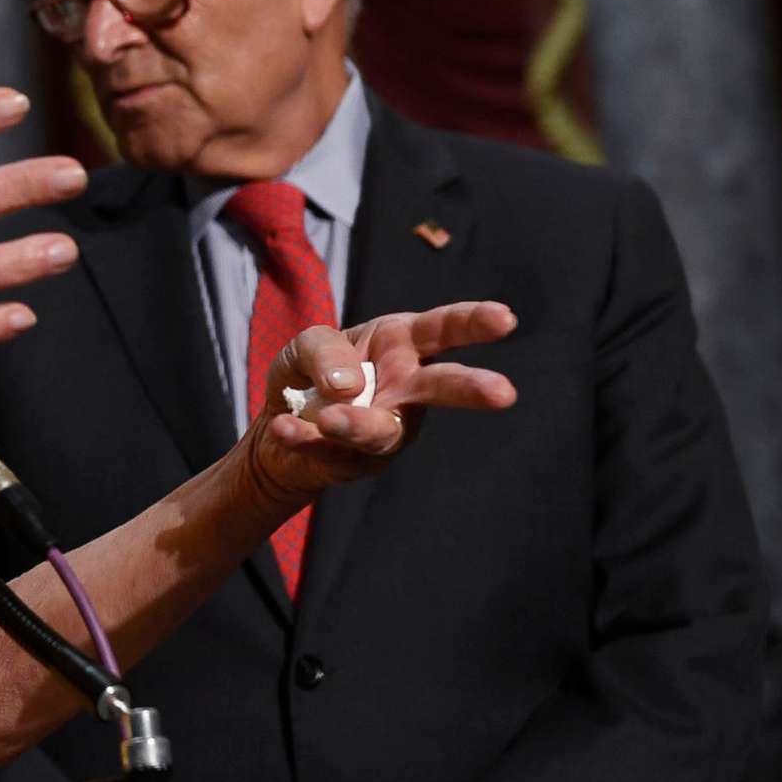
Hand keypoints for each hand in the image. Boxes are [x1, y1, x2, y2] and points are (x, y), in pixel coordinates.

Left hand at [243, 302, 519, 505]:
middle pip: (442, 386)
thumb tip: (348, 386)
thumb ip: (324, 350)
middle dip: (471, 388)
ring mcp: (387, 431)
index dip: (474, 322)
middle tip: (502, 392)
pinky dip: (303, 437)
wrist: (277, 424)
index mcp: (402, 344)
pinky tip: (283, 427)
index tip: (504, 318)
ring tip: (329, 420)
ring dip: (358, 425)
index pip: (444, 328)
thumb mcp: (307, 344)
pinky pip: (331, 450)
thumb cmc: (311, 372)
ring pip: (383, 431)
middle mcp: (407, 390)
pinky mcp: (355, 462)